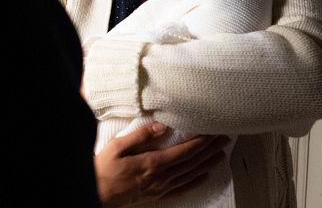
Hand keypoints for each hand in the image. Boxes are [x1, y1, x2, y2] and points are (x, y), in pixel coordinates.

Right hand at [94, 123, 229, 206]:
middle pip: (191, 162)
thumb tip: (161, 126)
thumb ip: (140, 135)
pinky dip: (195, 181)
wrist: (96, 193)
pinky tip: (204, 176)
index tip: (213, 132)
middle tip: (224, 139)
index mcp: (152, 163)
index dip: (201, 142)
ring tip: (221, 154)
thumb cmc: (104, 168)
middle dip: (209, 150)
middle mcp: (160, 177)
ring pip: (190, 174)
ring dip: (207, 164)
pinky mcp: (156, 195)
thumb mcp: (117, 146)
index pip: (184, 151)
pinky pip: (181, 188)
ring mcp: (159, 188)